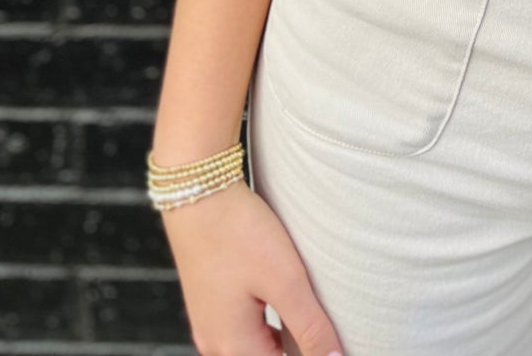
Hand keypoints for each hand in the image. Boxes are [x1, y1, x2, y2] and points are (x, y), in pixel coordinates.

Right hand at [160, 179, 343, 355]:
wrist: (197, 193)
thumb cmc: (237, 233)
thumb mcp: (284, 280)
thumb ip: (310, 327)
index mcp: (233, 347)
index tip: (334, 345)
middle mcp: (216, 343)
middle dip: (297, 350)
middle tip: (326, 333)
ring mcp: (210, 322)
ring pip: (254, 348)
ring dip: (284, 340)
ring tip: (312, 321)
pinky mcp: (211, 301)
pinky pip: (244, 329)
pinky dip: (268, 326)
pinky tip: (286, 306)